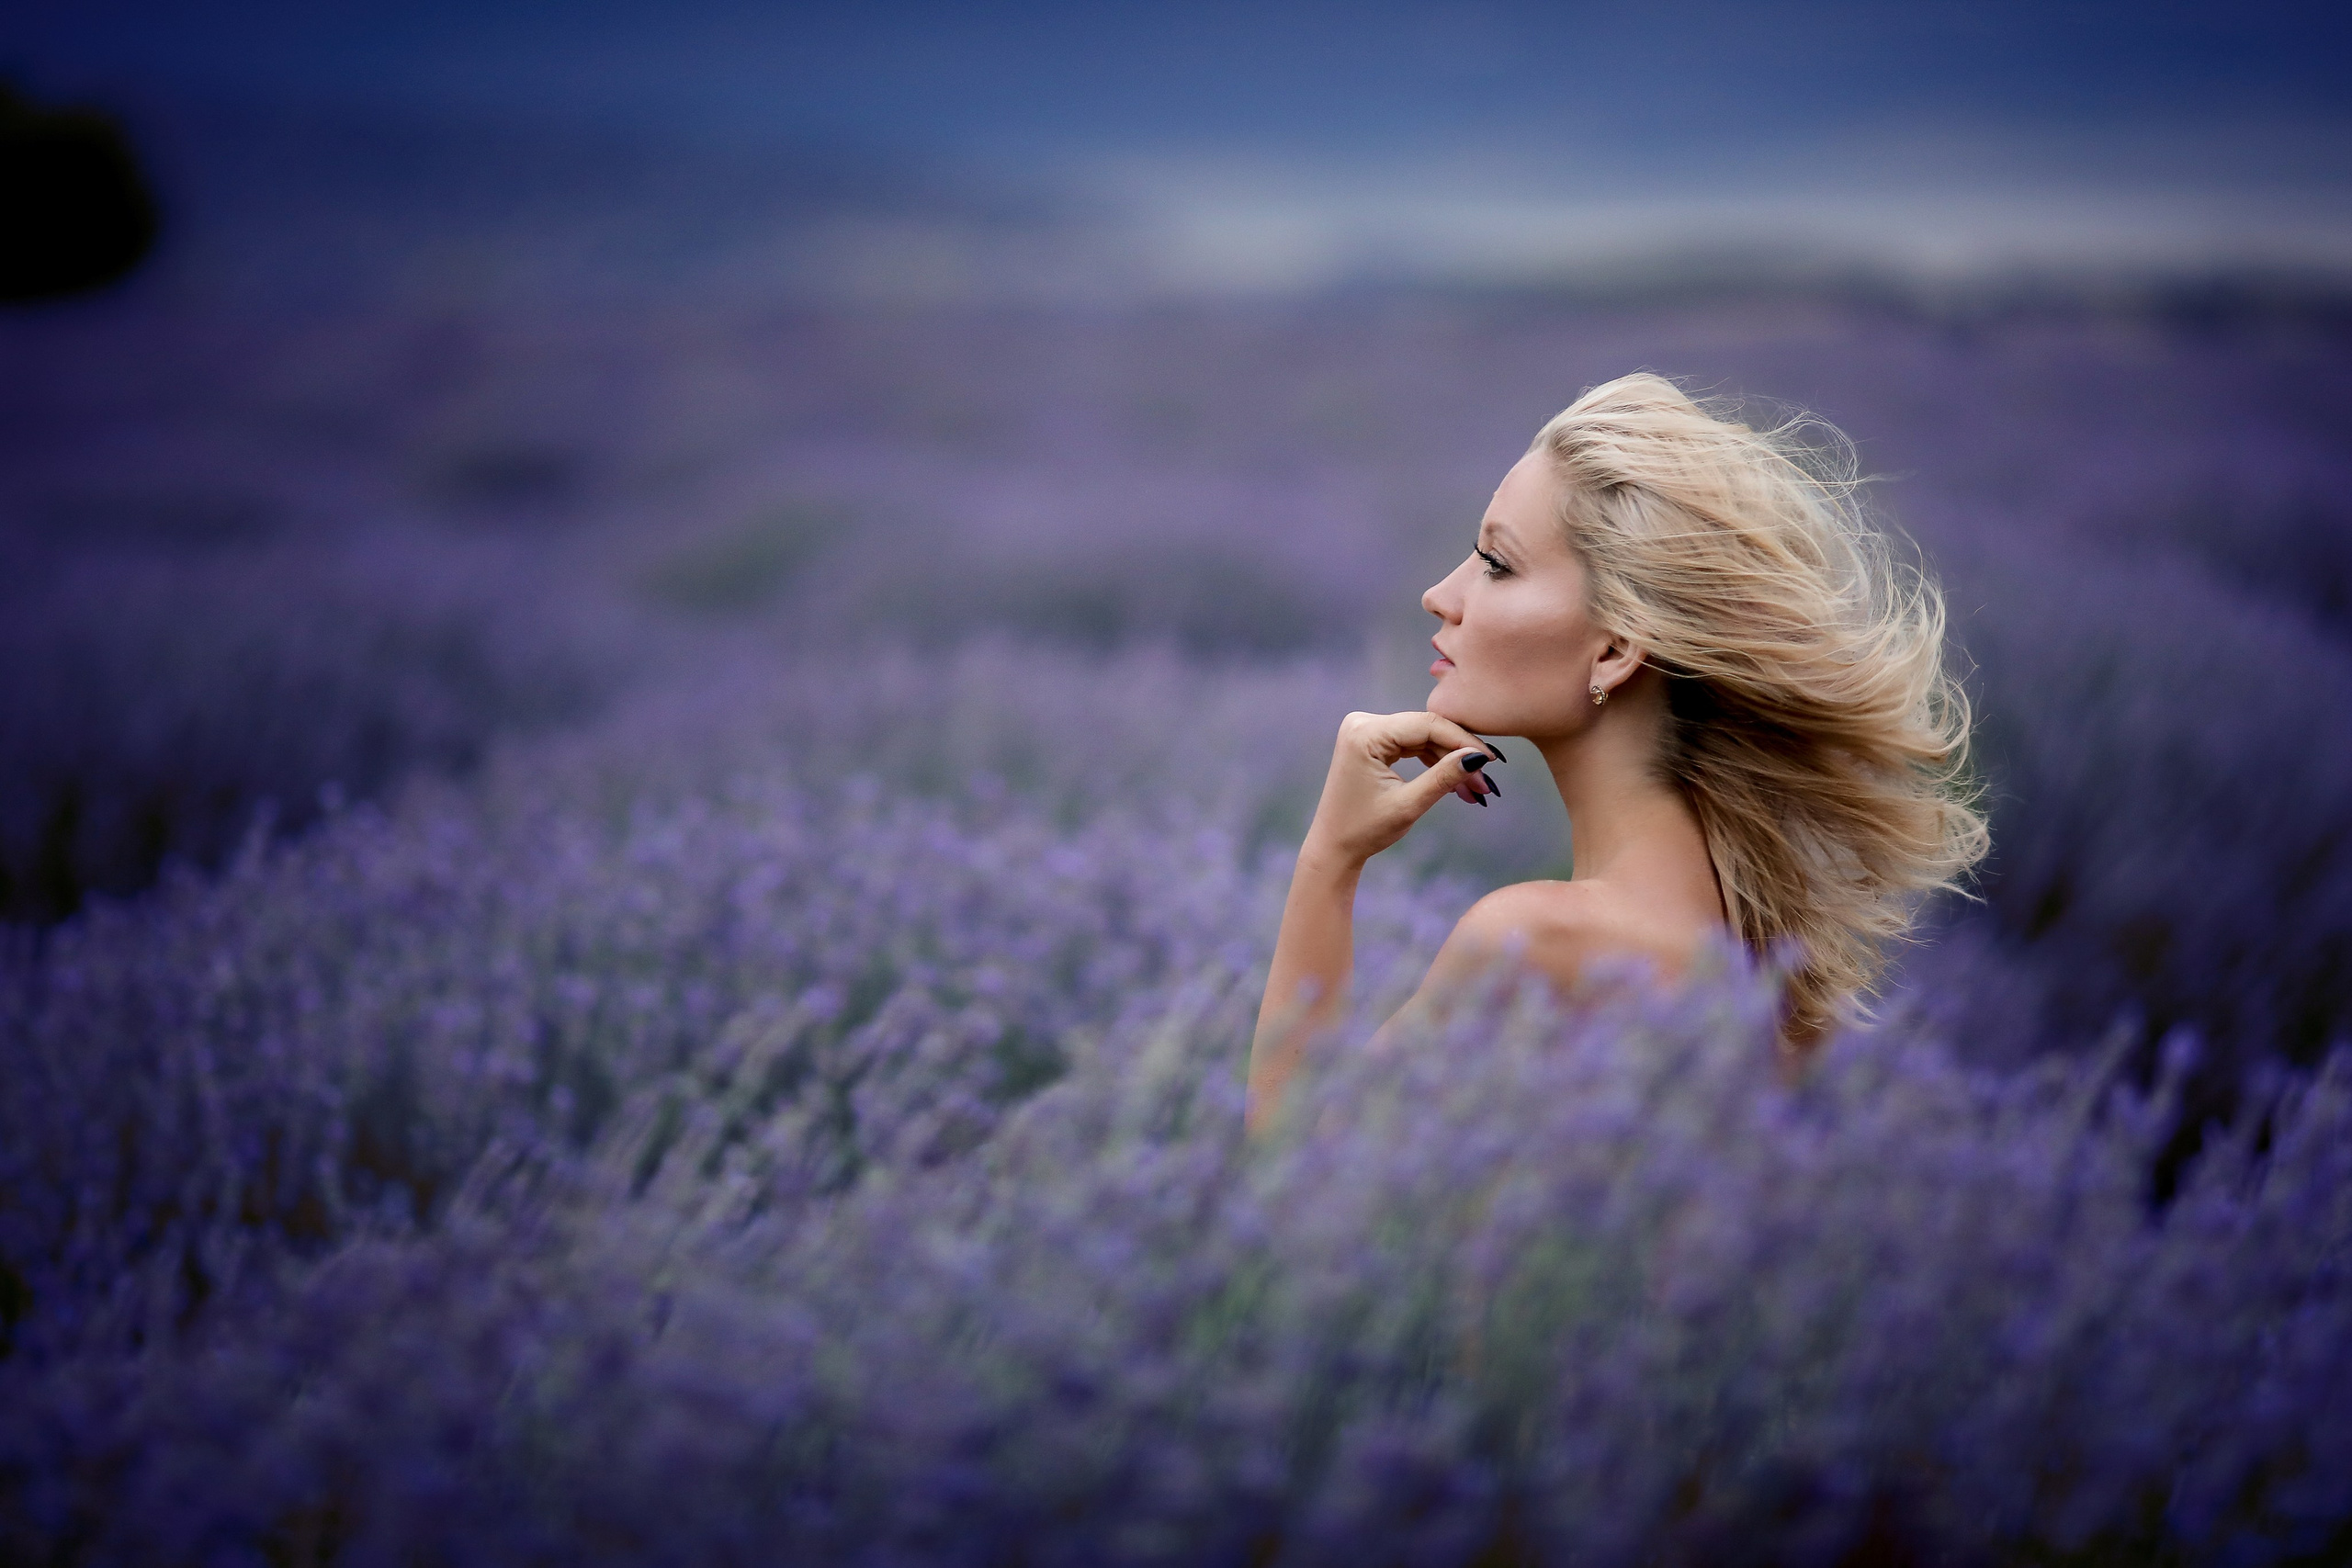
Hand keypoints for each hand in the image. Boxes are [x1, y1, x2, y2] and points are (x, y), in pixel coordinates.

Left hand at [1301, 711, 1500, 868]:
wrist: (1334, 846)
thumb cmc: (1365, 830)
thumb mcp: (1408, 805)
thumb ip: (1443, 777)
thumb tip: (1478, 757)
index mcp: (1364, 733)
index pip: (1426, 725)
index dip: (1463, 741)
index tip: (1492, 761)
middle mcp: (1362, 723)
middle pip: (1426, 729)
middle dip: (1459, 755)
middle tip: (1487, 782)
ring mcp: (1366, 730)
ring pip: (1423, 738)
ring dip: (1450, 761)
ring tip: (1476, 788)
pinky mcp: (1372, 741)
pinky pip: (1412, 745)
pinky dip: (1434, 762)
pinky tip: (1457, 782)